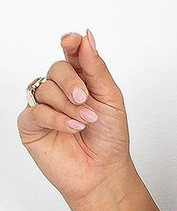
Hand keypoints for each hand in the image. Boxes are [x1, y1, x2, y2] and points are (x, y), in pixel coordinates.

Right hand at [17, 29, 133, 206]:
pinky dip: (56, 118)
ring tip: (85, 122)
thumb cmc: (109, 138)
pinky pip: (35, 110)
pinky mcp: (31, 125)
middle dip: (72, 83)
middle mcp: (60, 91)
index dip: (71, 43)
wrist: (104, 172)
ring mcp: (43, 106)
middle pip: (56, 68)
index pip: (71, 53)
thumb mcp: (111, 99)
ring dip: (68, 106)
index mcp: (81, 80)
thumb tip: (86, 37)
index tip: (71, 40)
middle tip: (85, 100)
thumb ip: (96, 68)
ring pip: (45, 88)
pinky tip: (72, 128)